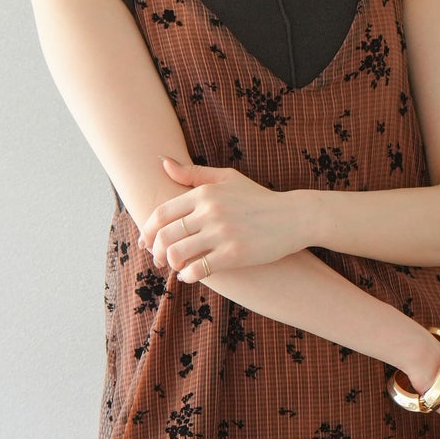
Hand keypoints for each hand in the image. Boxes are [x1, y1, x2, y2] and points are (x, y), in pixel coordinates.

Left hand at [138, 158, 303, 279]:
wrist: (295, 217)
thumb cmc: (258, 198)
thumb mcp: (227, 178)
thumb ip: (193, 174)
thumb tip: (162, 163)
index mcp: (205, 193)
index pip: (162, 214)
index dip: (147, 231)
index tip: (145, 242)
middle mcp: (210, 212)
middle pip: (165, 236)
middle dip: (155, 252)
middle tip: (157, 260)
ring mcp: (222, 233)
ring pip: (177, 254)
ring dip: (170, 265)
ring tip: (175, 267)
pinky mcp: (234, 255)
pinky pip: (199, 269)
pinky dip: (188, 275)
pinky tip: (189, 275)